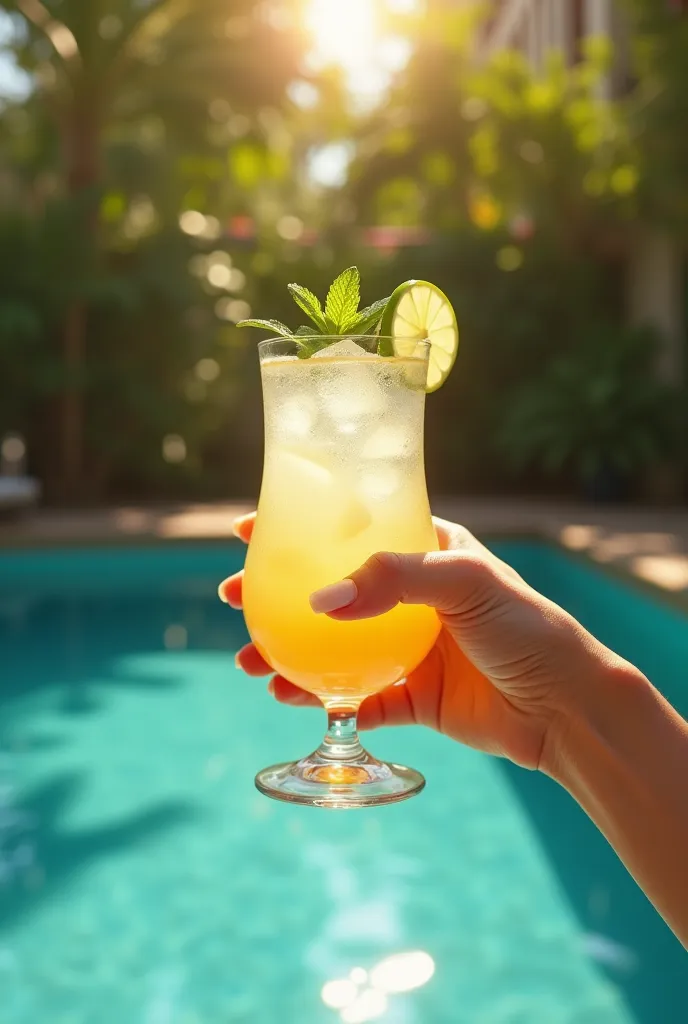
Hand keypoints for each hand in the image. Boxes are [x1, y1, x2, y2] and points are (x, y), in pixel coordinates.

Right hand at [220, 513, 628, 772]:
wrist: (564, 706)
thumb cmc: (526, 626)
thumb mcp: (465, 581)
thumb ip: (394, 581)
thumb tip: (319, 600)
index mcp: (425, 554)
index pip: (352, 530)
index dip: (298, 526)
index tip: (247, 530)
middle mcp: (411, 600)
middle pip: (327, 591)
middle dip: (275, 594)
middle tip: (232, 598)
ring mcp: (407, 649)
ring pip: (331, 648)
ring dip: (286, 652)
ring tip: (249, 660)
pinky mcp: (411, 697)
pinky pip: (354, 698)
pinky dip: (319, 699)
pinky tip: (289, 697)